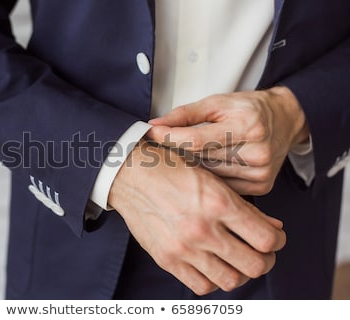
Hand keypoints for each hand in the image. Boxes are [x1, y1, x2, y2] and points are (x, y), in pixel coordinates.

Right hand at [109, 140, 285, 294]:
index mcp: (218, 202)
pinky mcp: (166, 259)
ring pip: (231, 280)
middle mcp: (203, 229)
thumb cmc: (171, 170)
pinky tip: (212, 265)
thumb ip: (243, 206)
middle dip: (265, 260)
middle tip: (260, 251)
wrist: (130, 174)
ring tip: (236, 260)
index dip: (278, 241)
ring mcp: (183, 248)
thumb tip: (273, 228)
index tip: (274, 238)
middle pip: (254, 265)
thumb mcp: (212, 178)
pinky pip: (201, 286)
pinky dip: (213, 280)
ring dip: (240, 272)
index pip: (266, 239)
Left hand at [147, 87, 309, 195]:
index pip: (197, 140)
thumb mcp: (218, 102)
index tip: (150, 136)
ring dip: (191, 168)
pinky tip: (202, 171)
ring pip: (209, 176)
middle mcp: (257, 152)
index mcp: (247, 125)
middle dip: (177, 153)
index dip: (170, 139)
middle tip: (160, 149)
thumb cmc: (248, 109)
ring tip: (182, 159)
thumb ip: (185, 114)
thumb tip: (154, 125)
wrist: (286, 120)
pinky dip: (208, 179)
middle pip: (202, 160)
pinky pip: (222, 186)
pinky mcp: (261, 187)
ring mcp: (260, 173)